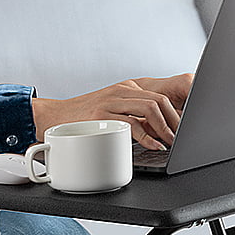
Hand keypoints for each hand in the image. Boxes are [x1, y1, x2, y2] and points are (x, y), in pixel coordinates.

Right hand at [31, 73, 193, 151]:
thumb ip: (132, 116)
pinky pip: (131, 123)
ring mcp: (111, 102)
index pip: (160, 96)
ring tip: (170, 142)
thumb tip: (158, 131)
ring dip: (165, 128)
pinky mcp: (101, 116)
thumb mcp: (110, 110)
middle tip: (181, 138)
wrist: (51, 116)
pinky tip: (153, 145)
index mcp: (125, 89)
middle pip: (159, 100)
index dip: (176, 114)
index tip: (183, 129)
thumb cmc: (82, 119)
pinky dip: (147, 136)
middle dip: (175, 121)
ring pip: (150, 108)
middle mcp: (120, 91)